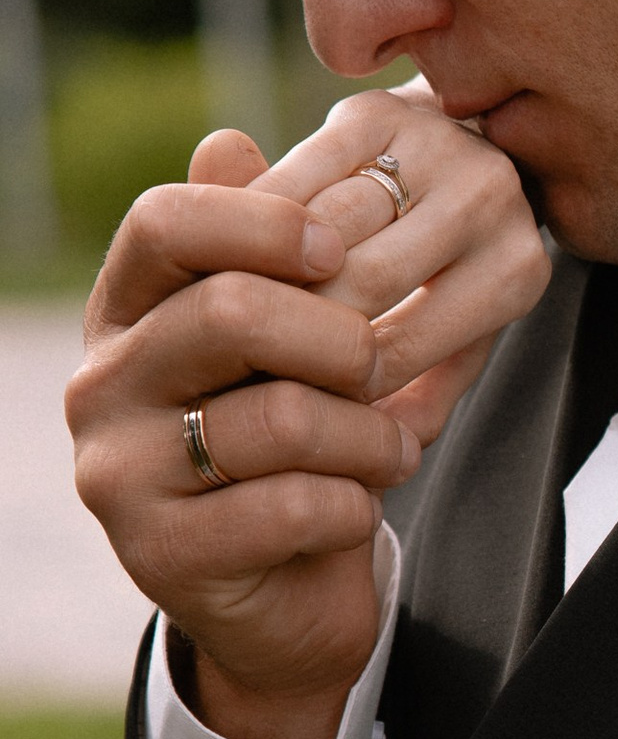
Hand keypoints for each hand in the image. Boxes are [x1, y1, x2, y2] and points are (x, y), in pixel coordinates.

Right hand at [68, 96, 548, 738]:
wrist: (285, 599)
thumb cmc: (294, 449)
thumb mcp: (286, 344)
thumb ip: (265, 254)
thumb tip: (226, 139)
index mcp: (125, 314)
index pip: (164, 222)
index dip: (262, 220)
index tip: (341, 248)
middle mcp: (100, 385)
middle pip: (228, 309)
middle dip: (340, 338)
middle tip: (385, 368)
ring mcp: (118, 475)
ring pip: (278, 416)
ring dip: (369, 432)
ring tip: (396, 446)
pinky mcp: (160, 556)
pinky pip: (290, 505)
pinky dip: (354, 502)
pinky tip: (359, 506)